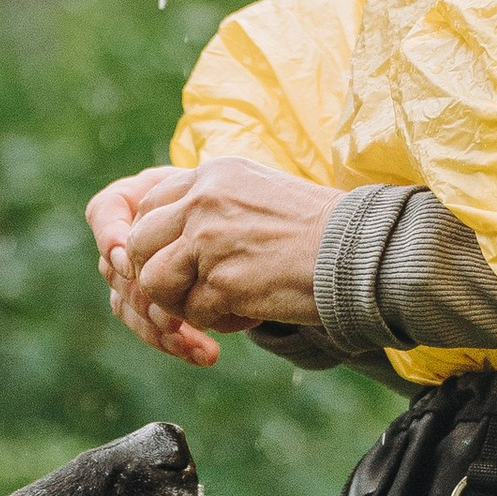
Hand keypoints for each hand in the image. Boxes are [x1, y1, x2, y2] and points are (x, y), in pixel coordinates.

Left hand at [88, 159, 337, 367]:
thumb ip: (215, 202)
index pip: (149, 204)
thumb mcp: (258, 192)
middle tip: (192, 288)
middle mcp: (202, 200)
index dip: (155, 240)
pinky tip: (247, 312)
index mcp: (211, 174)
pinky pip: (193, 313)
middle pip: (137, 243)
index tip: (179, 260)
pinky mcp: (221, 281)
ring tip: (220, 302)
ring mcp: (208, 240)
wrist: (359, 252)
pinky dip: (217, 321)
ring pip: (154, 281)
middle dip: (158, 272)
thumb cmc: (318, 230)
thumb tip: (176, 231)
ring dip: (181, 301)